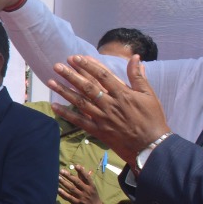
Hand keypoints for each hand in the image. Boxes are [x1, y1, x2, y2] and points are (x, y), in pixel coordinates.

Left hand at [45, 55, 169, 164]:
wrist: (151, 145)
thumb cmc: (152, 118)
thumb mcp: (149, 95)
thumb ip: (138, 76)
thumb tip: (135, 58)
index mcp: (123, 94)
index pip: (102, 76)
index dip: (88, 65)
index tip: (76, 58)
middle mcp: (110, 105)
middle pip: (87, 87)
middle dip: (71, 75)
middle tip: (57, 66)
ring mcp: (102, 118)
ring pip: (80, 102)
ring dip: (64, 91)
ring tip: (51, 81)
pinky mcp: (98, 131)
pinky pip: (79, 121)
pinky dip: (66, 114)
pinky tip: (54, 106)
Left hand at [58, 164, 104, 203]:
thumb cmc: (93, 198)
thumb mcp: (92, 189)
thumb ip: (85, 179)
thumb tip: (81, 168)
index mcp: (91, 187)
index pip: (87, 177)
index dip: (81, 171)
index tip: (76, 165)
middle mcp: (87, 191)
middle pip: (77, 182)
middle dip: (69, 176)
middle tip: (61, 171)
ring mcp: (81, 197)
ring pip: (71, 188)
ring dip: (64, 182)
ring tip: (57, 177)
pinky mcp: (77, 203)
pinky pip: (68, 197)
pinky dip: (63, 193)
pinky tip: (57, 189)